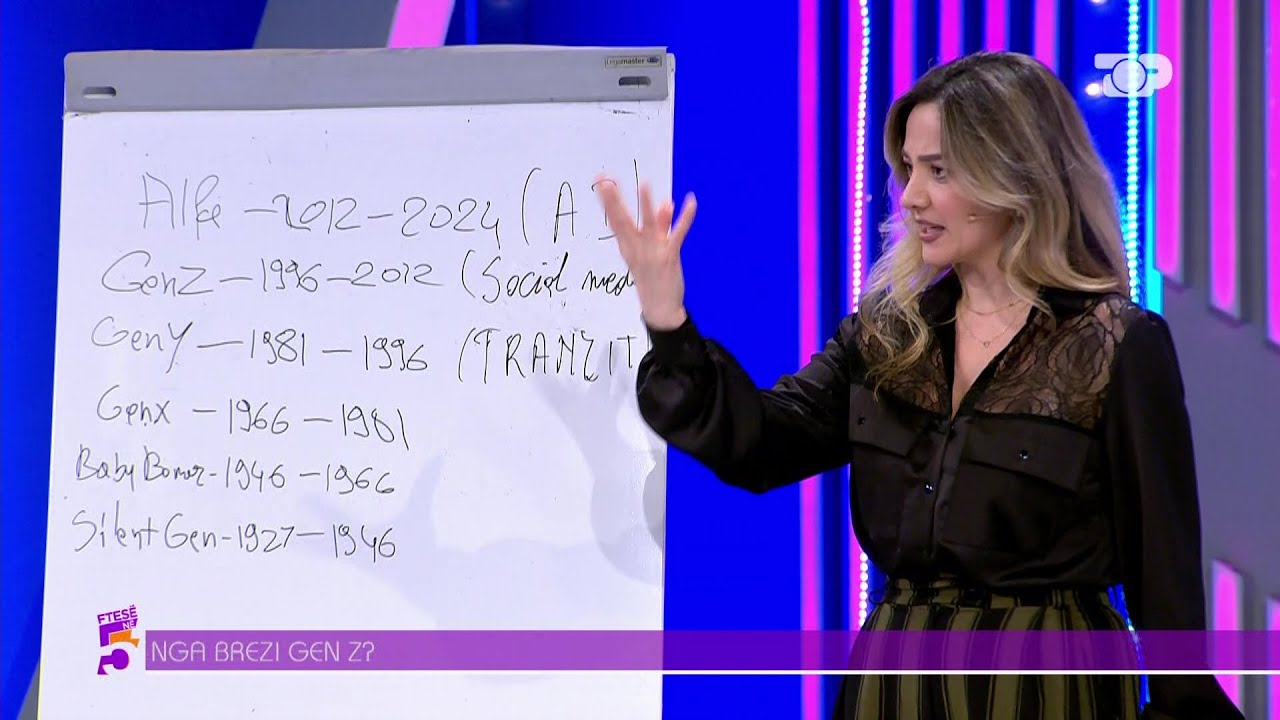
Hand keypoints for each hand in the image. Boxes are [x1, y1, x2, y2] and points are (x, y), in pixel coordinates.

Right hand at [595, 175, 696, 329]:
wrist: (660, 310)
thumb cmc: (653, 280)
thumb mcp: (650, 252)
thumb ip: (660, 226)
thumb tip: (665, 203)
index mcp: (628, 248)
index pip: (615, 220)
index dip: (607, 201)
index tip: (600, 182)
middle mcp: (637, 249)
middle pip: (623, 221)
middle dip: (614, 201)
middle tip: (606, 182)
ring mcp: (653, 253)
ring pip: (649, 225)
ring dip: (646, 205)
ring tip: (644, 184)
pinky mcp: (669, 257)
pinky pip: (677, 234)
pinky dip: (685, 217)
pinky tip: (690, 201)